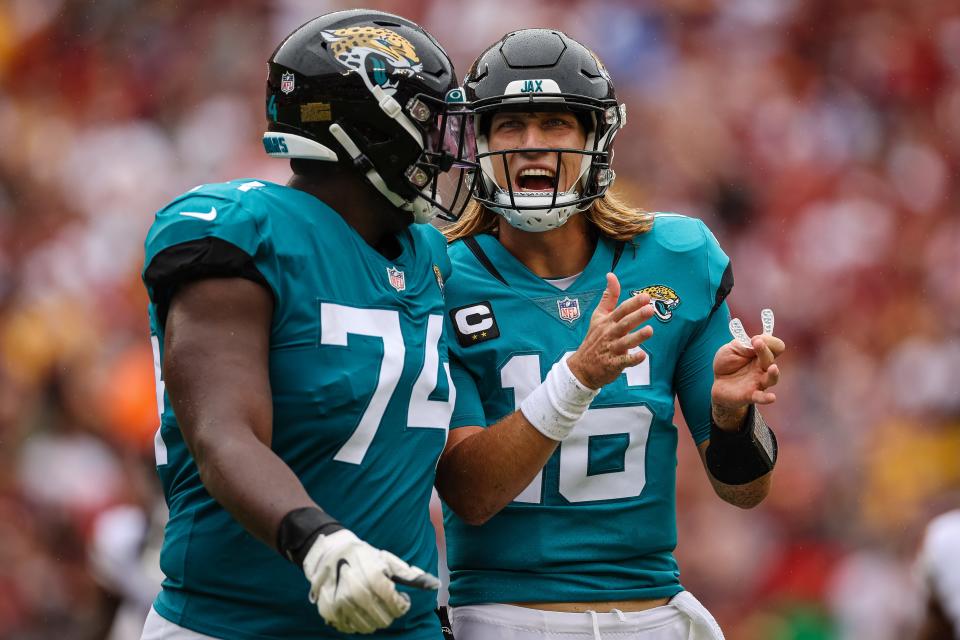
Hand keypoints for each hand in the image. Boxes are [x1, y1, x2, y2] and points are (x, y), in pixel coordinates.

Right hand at [303, 529, 438, 633]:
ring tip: (371, 603)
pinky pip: (351, 629)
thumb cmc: (364, 557)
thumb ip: (412, 576)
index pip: (398, 607)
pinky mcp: (330, 612)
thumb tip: (436, 584)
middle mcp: (358, 593)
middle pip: (385, 620)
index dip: (403, 603)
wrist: (331, 554)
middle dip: (389, 612)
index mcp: (375, 579)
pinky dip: (357, 622)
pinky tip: (357, 608)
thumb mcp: (389, 561)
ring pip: (369, 627)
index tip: (400, 596)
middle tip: (384, 600)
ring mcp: (342, 604)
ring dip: (374, 618)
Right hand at [567, 273, 655, 389]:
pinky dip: (632, 359)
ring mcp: (611, 349)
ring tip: (650, 330)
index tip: (646, 297)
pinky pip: (623, 361)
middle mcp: (609, 334)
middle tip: (650, 310)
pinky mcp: (613, 364)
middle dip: (637, 316)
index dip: (633, 304)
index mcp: (607, 322)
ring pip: (625, 342)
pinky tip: (642, 355)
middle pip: (624, 324)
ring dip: (637, 337)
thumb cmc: (594, 338)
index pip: (621, 310)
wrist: (581, 367)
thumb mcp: (598, 316)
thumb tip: (611, 275)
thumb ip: (608, 297)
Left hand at [711, 309, 785, 429]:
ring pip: (771, 378)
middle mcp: (763, 368)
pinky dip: (766, 398)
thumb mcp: (731, 349)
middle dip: (764, 350)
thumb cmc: (727, 363)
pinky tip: (772, 398)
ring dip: (773, 373)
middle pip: (771, 358)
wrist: (718, 382)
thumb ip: (743, 345)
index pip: (775, 346)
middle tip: (756, 342)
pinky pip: (761, 397)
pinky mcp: (750, 395)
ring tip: (773, 368)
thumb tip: (757, 340)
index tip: (754, 339)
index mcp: (761, 354)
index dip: (768, 341)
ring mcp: (758, 381)